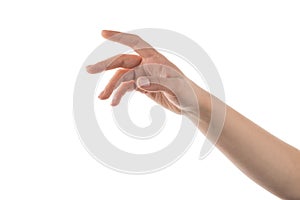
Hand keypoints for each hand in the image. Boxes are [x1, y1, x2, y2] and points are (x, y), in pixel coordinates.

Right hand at [86, 30, 205, 119]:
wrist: (192, 105)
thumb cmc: (188, 94)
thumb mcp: (177, 88)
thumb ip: (158, 82)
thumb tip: (138, 81)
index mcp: (156, 59)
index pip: (135, 43)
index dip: (119, 37)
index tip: (102, 33)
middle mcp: (148, 65)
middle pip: (123, 62)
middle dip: (105, 65)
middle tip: (88, 70)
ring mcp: (145, 76)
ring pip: (123, 77)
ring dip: (111, 87)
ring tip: (102, 98)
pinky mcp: (144, 87)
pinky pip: (127, 87)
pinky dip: (119, 93)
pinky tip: (113, 102)